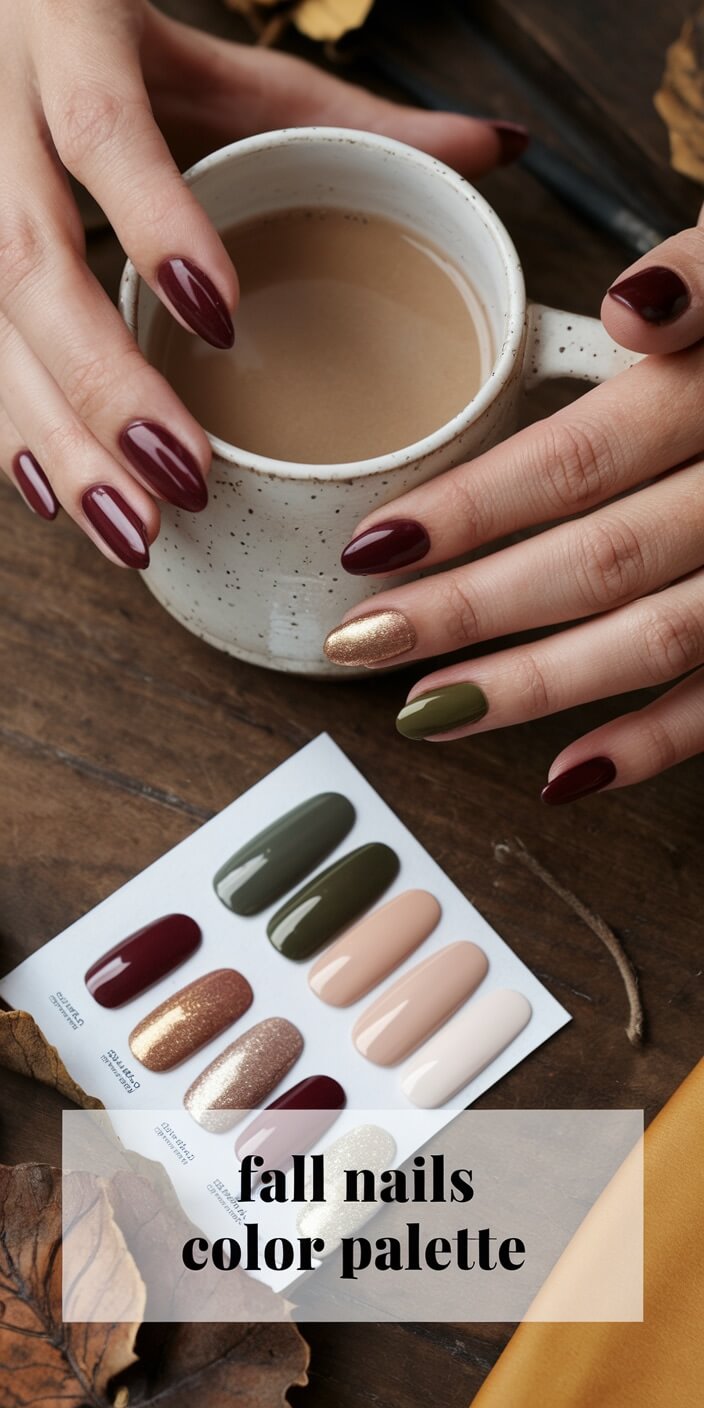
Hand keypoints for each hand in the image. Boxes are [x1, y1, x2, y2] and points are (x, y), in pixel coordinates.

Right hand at [0, 1, 517, 567]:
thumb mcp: (227, 68)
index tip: (222, 319)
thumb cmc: (113, 40)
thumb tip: (496, 150)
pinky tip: (64, 503)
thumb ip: (348, 113)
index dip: (154, 224)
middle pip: (30, 265)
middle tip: (185, 481)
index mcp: (72, 44)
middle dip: (105, 387)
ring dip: (62, 441)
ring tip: (136, 529)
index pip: (104, 132)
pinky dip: (18, 438)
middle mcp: (0, 124)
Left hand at [325, 215, 703, 801]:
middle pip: (600, 560)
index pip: (581, 460)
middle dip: (470, 609)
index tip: (372, 546)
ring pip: (655, 637)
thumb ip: (703, 277)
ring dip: (536, 686)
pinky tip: (563, 776)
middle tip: (360, 642)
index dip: (472, 509)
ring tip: (427, 711)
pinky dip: (653, 746)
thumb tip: (631, 306)